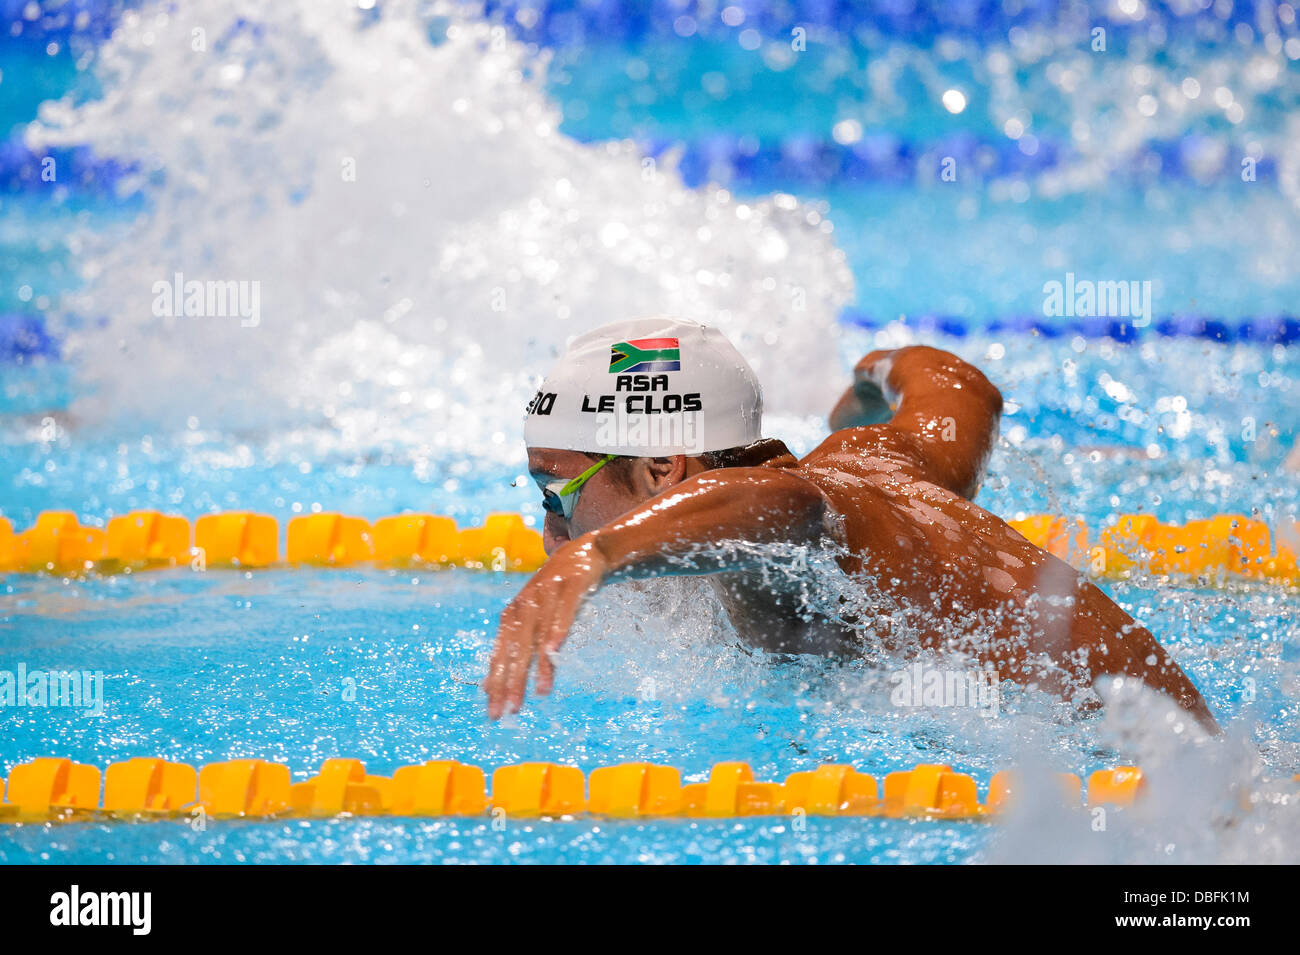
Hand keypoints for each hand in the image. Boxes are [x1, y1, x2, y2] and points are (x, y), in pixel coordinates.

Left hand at [483, 537, 606, 718]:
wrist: (585, 552)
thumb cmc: (555, 592)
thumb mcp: (533, 617)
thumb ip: (514, 647)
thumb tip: (489, 684)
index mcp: (513, 615)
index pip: (500, 655)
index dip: (496, 683)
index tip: (494, 713)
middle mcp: (525, 605)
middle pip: (516, 649)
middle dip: (512, 680)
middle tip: (511, 710)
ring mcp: (546, 594)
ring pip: (539, 634)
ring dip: (539, 664)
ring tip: (540, 692)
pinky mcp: (569, 586)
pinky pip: (563, 611)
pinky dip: (557, 629)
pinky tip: (554, 649)